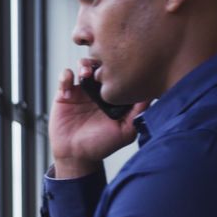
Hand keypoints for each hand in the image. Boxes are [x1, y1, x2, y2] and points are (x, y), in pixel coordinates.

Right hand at [49, 58, 149, 177]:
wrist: (76, 155)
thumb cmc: (102, 145)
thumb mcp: (126, 130)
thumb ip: (139, 112)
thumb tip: (151, 93)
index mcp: (114, 96)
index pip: (119, 73)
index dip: (120, 66)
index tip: (122, 65)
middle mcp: (99, 90)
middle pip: (102, 64)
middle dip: (102, 60)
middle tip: (102, 68)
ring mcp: (82, 91)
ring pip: (84, 66)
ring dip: (84, 64)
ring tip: (85, 73)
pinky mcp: (65, 94)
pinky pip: (65, 77)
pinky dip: (66, 76)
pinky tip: (69, 87)